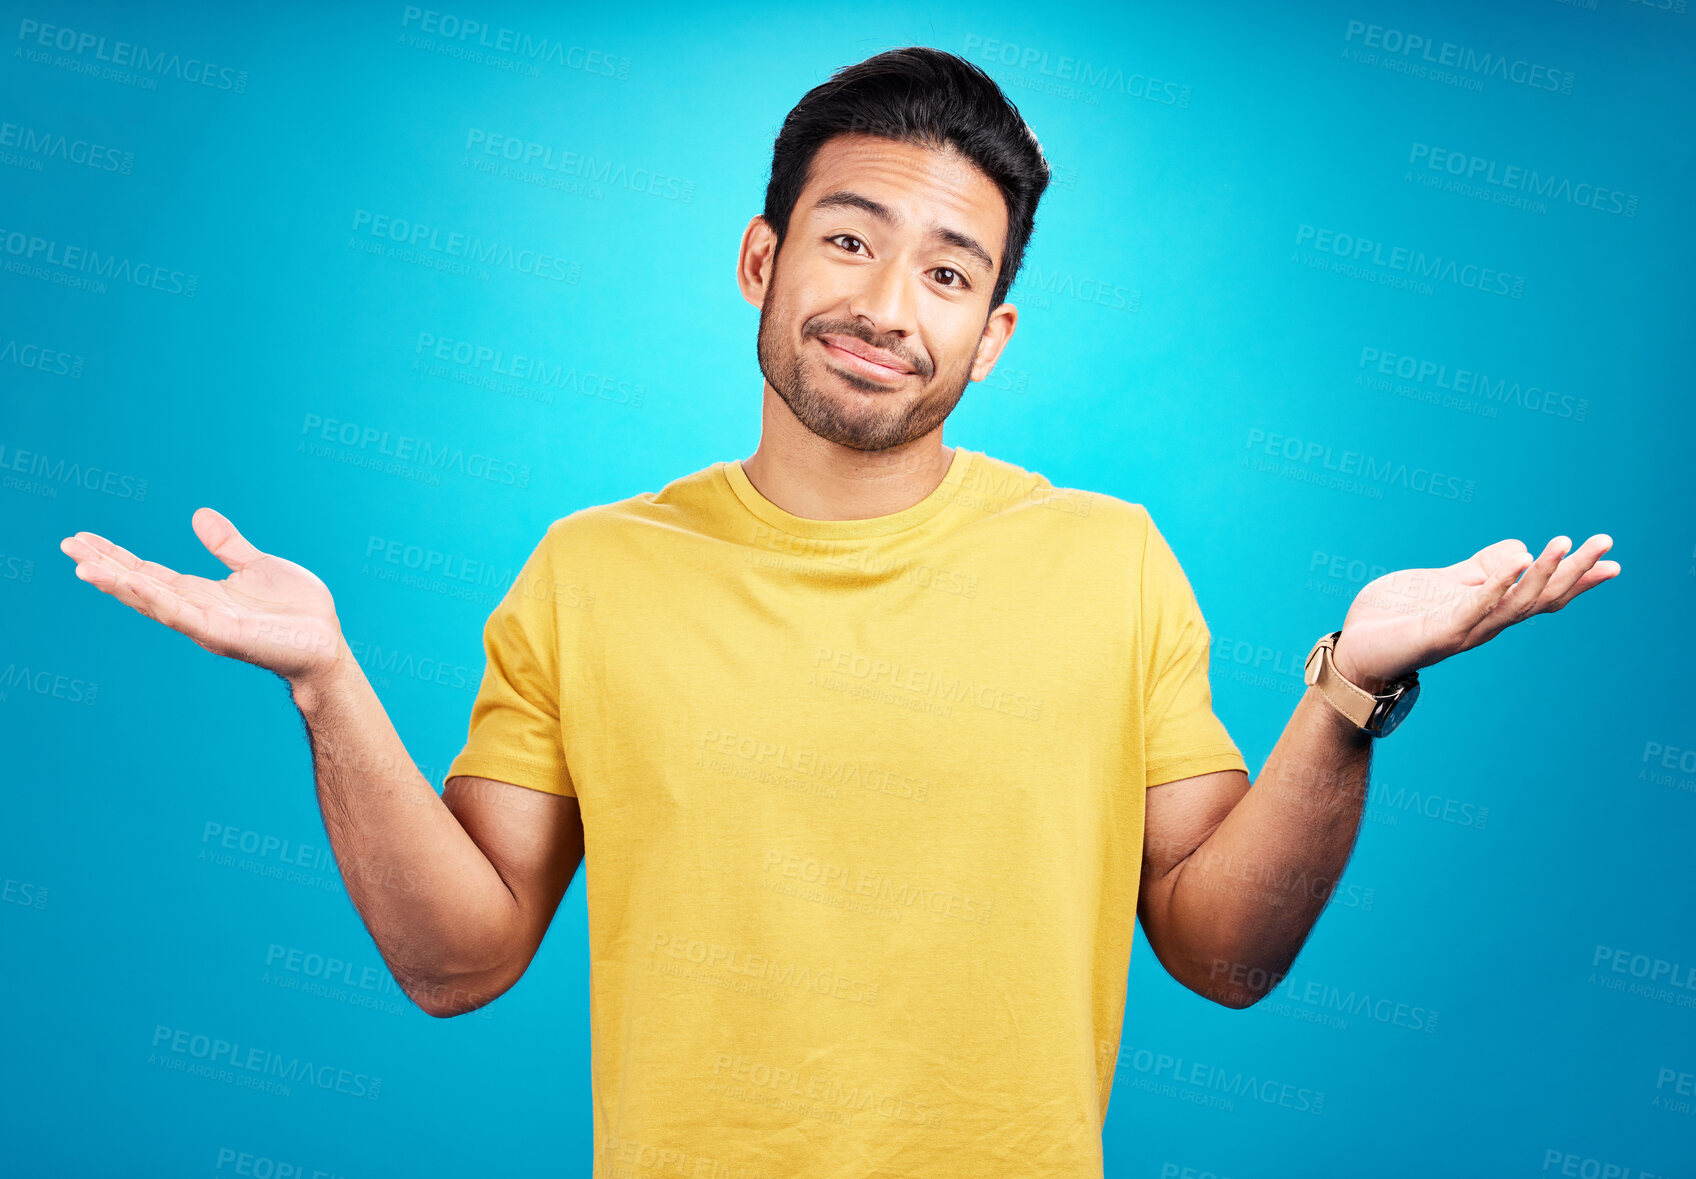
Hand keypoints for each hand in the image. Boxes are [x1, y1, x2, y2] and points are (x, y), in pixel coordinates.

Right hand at [60, 507, 346, 686]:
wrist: (326, 644)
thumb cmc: (296, 611)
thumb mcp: (256, 566)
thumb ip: (227, 546)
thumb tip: (197, 515)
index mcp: (202, 594)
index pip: (149, 573)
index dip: (117, 557)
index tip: (83, 540)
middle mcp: (196, 610)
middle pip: (140, 585)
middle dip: (104, 567)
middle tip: (67, 546)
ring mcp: (206, 624)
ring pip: (153, 600)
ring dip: (118, 584)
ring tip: (83, 566)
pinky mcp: (223, 634)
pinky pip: (182, 614)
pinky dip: (155, 598)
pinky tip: (130, 583)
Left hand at [1330, 534, 1619, 692]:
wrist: (1353, 651)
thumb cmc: (1393, 618)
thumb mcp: (1439, 583)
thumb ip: (1476, 570)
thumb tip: (1521, 549)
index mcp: (1485, 609)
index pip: (1539, 593)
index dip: (1574, 577)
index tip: (1611, 559)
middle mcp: (1483, 623)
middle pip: (1540, 598)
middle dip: (1574, 571)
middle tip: (1606, 544)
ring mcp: (1465, 630)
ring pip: (1517, 604)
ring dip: (1544, 573)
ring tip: (1566, 543)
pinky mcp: (1440, 632)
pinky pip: (1476, 608)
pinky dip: (1498, 585)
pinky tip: (1517, 563)